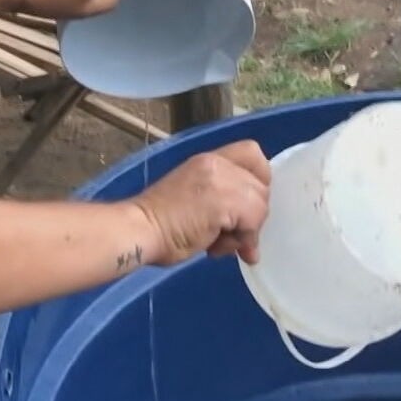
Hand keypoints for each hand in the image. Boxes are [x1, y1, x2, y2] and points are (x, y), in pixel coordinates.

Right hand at [128, 141, 270, 267]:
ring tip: (217, 243)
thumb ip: (220, 201)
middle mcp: (217, 163)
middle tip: (227, 235)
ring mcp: (222, 180)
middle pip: (261, 186)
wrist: (139, 229)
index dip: (259, 179)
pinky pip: (253, 220)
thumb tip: (248, 233)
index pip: (252, 153)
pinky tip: (215, 247)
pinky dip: (242, 239)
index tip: (245, 205)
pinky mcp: (225, 200)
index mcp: (208, 160)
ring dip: (245, 231)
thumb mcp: (193, 197)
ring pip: (260, 205)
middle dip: (252, 215)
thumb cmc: (157, 222)